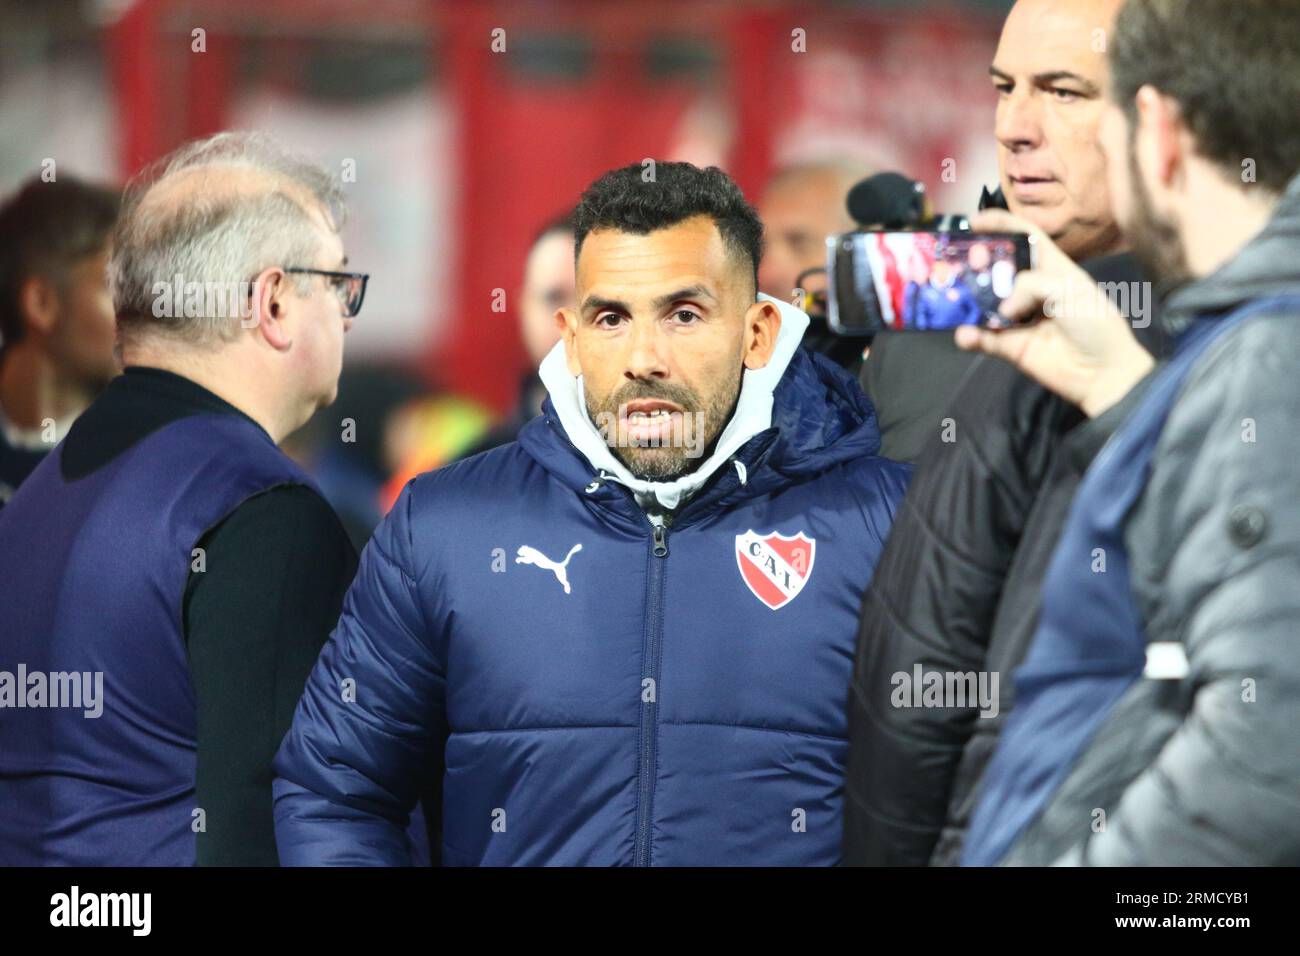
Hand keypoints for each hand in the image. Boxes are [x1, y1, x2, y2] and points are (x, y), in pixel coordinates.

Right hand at [954, 210, 1153, 417]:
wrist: (1103, 373)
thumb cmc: (1095, 324)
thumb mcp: (1069, 290)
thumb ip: (1031, 285)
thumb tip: (1002, 307)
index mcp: (1053, 269)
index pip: (1025, 238)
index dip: (1002, 224)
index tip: (975, 221)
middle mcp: (1033, 291)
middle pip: (998, 269)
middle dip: (979, 263)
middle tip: (966, 263)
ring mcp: (1019, 319)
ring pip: (984, 304)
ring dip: (969, 300)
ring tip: (957, 298)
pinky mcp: (1010, 346)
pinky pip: (982, 338)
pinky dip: (970, 336)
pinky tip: (966, 334)